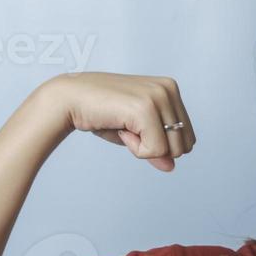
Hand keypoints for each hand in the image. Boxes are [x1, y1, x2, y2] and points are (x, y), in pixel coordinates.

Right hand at [43, 72, 196, 171]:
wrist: (69, 99)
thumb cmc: (101, 113)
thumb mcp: (136, 133)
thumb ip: (158, 148)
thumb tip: (172, 167)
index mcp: (171, 89)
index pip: (186, 137)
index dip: (159, 143)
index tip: (134, 126)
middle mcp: (169, 89)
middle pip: (184, 145)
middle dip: (155, 147)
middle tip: (128, 128)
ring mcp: (159, 96)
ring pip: (172, 149)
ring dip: (144, 148)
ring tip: (123, 126)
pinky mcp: (146, 108)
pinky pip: (155, 150)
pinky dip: (135, 149)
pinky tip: (120, 128)